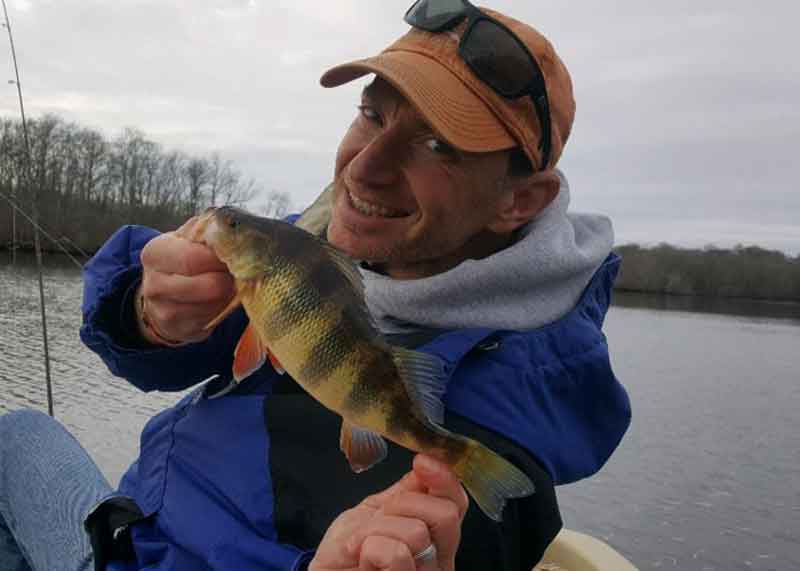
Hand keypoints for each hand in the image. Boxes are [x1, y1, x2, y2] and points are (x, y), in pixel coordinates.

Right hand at [137, 216, 235, 344]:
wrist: (163, 293)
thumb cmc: (183, 258)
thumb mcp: (188, 238)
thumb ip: (206, 230)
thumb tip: (228, 229)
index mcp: (155, 252)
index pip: (194, 257)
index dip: (221, 257)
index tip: (234, 254)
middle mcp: (153, 283)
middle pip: (206, 285)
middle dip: (228, 278)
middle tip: (239, 271)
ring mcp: (163, 310)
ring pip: (212, 305)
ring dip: (228, 294)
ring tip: (228, 283)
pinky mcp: (178, 329)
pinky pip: (211, 319)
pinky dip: (222, 308)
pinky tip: (220, 298)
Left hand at [309, 455, 467, 570]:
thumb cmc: (348, 546)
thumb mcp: (375, 510)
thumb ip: (405, 491)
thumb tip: (428, 462)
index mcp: (436, 535)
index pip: (457, 503)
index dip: (445, 478)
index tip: (421, 461)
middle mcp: (440, 558)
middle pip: (447, 515)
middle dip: (403, 503)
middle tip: (378, 515)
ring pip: (417, 532)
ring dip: (377, 528)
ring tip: (361, 542)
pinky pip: (397, 554)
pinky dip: (370, 547)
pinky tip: (361, 557)